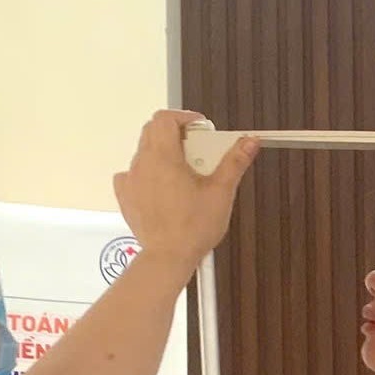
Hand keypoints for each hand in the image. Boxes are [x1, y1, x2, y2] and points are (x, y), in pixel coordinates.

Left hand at [112, 111, 258, 265]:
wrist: (168, 257)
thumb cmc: (193, 228)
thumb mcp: (221, 192)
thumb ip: (234, 162)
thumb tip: (249, 141)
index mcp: (164, 157)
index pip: (165, 118)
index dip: (184, 118)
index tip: (201, 128)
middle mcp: (143, 163)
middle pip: (153, 131)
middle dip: (176, 134)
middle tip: (197, 151)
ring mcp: (131, 179)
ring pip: (144, 152)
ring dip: (163, 153)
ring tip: (184, 174)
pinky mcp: (126, 196)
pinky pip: (132, 173)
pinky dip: (147, 173)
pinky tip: (162, 187)